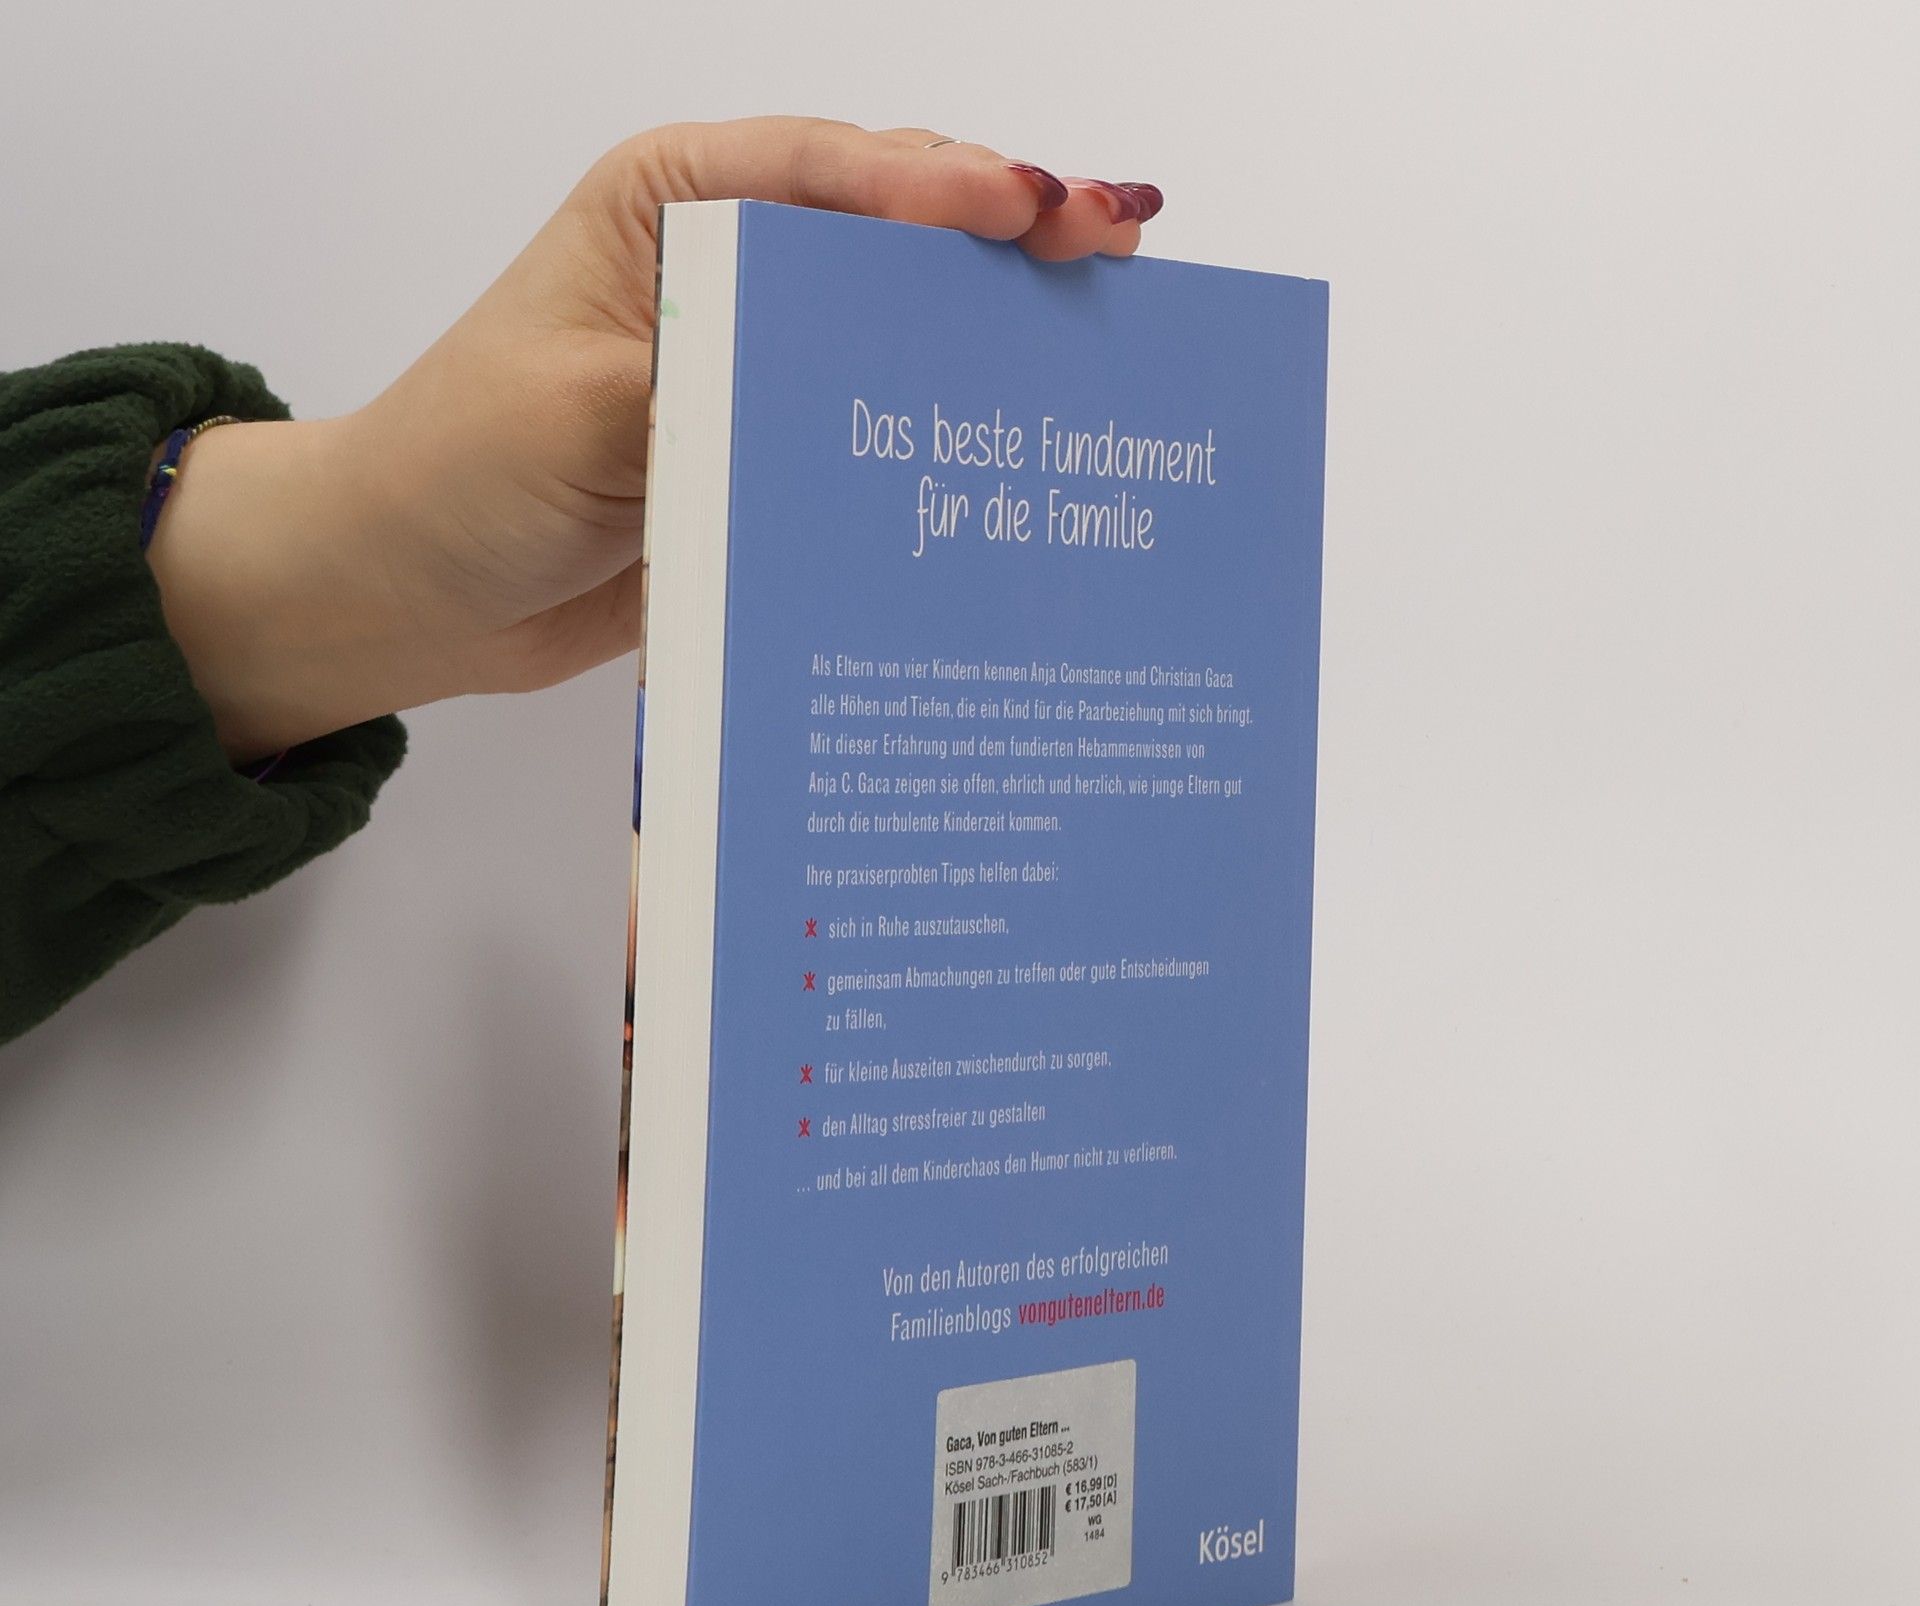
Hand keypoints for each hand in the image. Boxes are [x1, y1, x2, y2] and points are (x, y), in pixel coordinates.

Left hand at [147, 118, 1162, 760]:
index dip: (939, 185)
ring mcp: (762, 372)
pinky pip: (876, 442)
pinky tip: (1021, 460)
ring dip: (996, 344)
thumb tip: (840, 384)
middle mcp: (733, 273)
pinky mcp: (775, 461)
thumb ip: (708, 382)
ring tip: (1104, 348)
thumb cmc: (461, 472)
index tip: (1033, 210)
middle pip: (896, 240)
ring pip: (903, 340)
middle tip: (1116, 255)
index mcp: (676, 206)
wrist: (415, 594)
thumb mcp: (577, 410)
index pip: (829, 171)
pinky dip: (946, 447)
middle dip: (1008, 244)